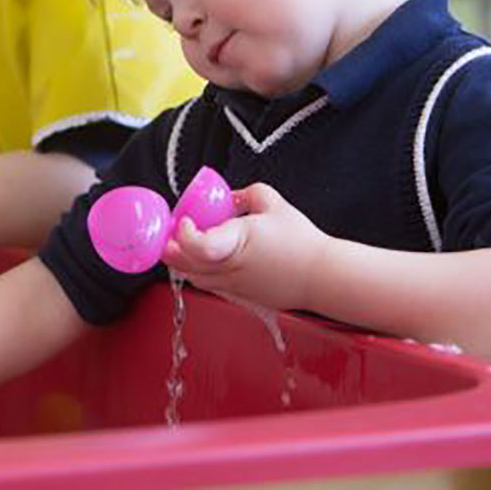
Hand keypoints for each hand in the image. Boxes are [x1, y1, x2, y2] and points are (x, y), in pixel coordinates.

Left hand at [161, 182, 330, 310]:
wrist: (322, 276)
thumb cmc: (301, 240)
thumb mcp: (274, 203)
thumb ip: (247, 194)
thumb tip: (231, 197)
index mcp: (237, 242)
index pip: (199, 245)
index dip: (184, 234)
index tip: (184, 221)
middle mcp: (231, 268)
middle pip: (185, 264)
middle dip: (171, 248)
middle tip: (169, 232)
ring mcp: (234, 286)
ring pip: (193, 277)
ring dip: (182, 261)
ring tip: (182, 244)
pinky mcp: (240, 297)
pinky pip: (209, 285)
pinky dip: (199, 272)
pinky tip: (204, 259)